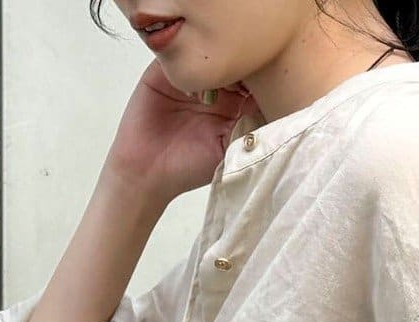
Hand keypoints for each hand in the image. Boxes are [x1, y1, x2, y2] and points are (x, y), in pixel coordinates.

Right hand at [103, 64, 253, 207]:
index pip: (253, 79)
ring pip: (209, 55)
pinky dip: (191, 65)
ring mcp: (189, 77)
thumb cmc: (187, 166)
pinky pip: (180, 53)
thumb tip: (271, 102)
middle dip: (240, 67)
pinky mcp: (163, 71)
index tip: (262, 87)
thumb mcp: (228, 147)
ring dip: (216, 66)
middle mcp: (213, 87)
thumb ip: (249, 124)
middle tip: (240, 84)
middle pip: (234, 60)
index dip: (259, 78)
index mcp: (233, 103)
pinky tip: (195, 92)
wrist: (147, 172)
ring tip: (215, 94)